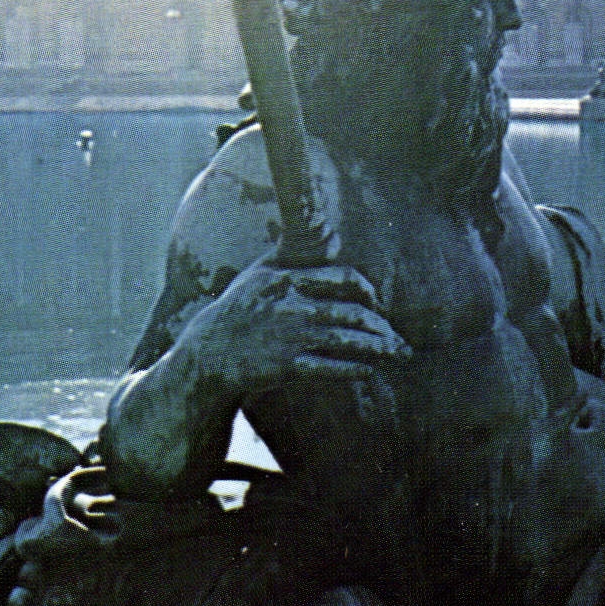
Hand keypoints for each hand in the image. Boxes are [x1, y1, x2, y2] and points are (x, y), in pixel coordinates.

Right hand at [171, 259, 410, 402]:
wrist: (207, 355)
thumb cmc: (238, 311)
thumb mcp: (259, 274)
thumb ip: (292, 253)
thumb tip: (330, 235)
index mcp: (288, 279)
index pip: (344, 278)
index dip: (368, 291)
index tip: (377, 303)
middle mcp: (291, 305)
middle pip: (352, 312)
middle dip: (380, 325)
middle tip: (397, 337)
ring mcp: (289, 336)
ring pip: (347, 340)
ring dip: (378, 348)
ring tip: (397, 353)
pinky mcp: (286, 366)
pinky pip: (330, 367)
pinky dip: (354, 368)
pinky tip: (370, 370)